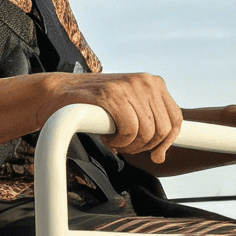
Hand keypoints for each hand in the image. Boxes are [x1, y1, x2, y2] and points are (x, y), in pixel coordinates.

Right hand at [46, 71, 183, 164]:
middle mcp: (144, 81)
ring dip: (130, 146)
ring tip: (115, 141)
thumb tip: (162, 154)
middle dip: (145, 146)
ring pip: (146, 132)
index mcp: (153, 83)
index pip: (176, 119)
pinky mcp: (111, 95)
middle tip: (126, 147)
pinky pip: (129, 130)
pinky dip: (119, 142)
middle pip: (163, 129)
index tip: (156, 154)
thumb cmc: (95, 105)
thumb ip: (148, 122)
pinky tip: (107, 138)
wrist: (59, 94)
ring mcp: (128, 86)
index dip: (167, 142)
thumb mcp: (129, 107)